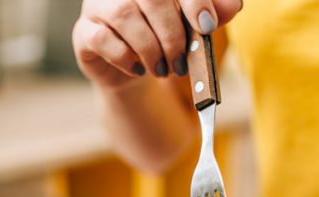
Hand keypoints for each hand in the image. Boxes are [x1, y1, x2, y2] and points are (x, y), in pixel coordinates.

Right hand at [72, 0, 242, 89]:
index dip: (193, 0)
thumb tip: (234, 7)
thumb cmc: (166, 37)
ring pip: (124, 16)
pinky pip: (102, 39)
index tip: (207, 26)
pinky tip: (139, 69)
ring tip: (163, 69)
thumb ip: (214, 11)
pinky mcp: (84, 32)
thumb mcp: (195, 24)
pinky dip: (126, 58)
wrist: (136, 68)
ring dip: (150, 49)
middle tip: (182, 60)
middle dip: (172, 33)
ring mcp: (97, 5)